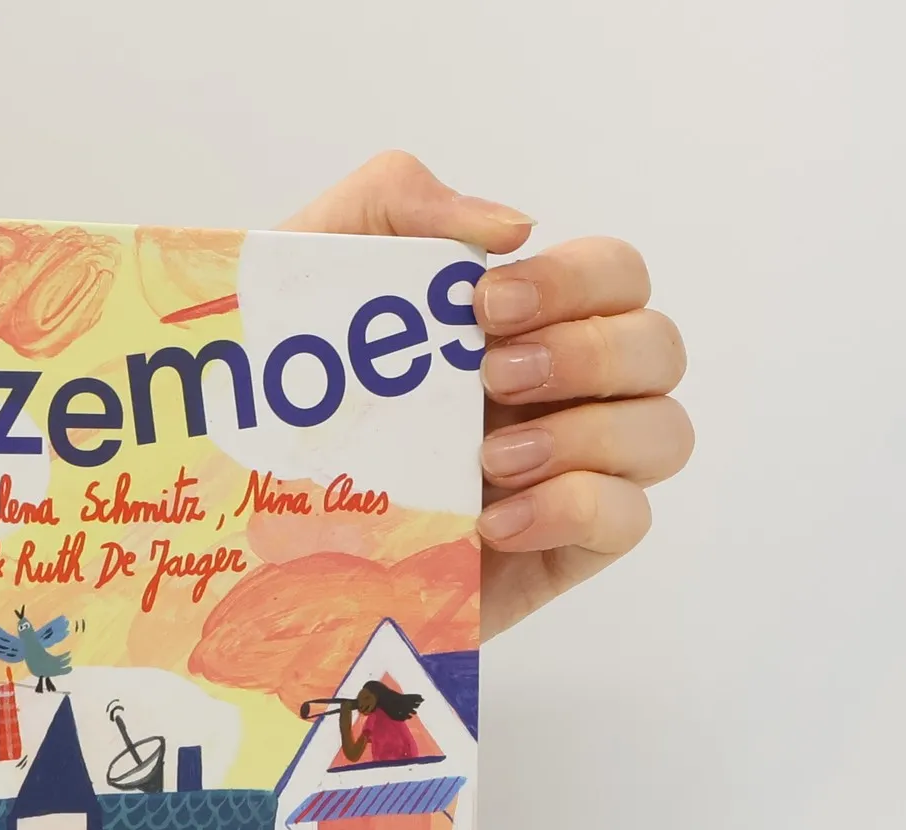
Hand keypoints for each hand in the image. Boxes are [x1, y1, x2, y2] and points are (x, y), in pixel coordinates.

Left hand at [282, 153, 690, 638]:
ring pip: (664, 433)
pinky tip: (495, 519)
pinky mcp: (553, 554)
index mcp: (524, 327)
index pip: (616, 276)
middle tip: (491, 378)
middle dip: (588, 352)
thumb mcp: (310, 268)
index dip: (576, 279)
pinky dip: (575, 507)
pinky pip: (626, 521)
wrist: (241, 519)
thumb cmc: (279, 395)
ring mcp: (565, 476)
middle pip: (658, 348)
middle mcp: (561, 395)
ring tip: (490, 459)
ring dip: (588, 434)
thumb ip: (395, 199)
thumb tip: (514, 226)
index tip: (483, 304)